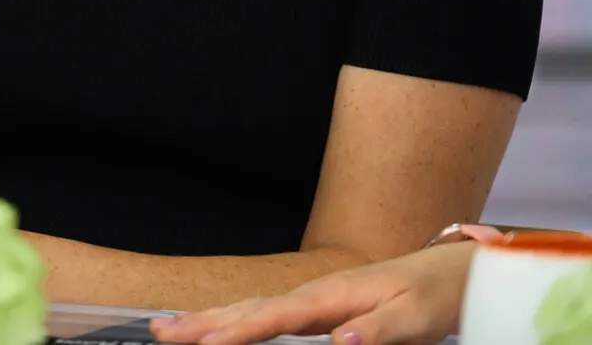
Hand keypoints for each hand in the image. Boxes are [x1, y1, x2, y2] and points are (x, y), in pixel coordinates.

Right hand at [149, 243, 477, 344]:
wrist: (448, 272)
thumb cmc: (433, 297)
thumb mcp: (417, 319)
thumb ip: (379, 332)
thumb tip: (339, 341)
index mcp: (330, 297)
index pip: (274, 317)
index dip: (238, 332)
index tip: (204, 343)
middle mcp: (311, 295)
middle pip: (247, 309)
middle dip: (203, 322)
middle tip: (161, 332)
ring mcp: (309, 301)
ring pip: (248, 310)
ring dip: (207, 319)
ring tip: (168, 328)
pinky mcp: (313, 310)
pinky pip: (263, 315)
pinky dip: (232, 321)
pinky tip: (214, 327)